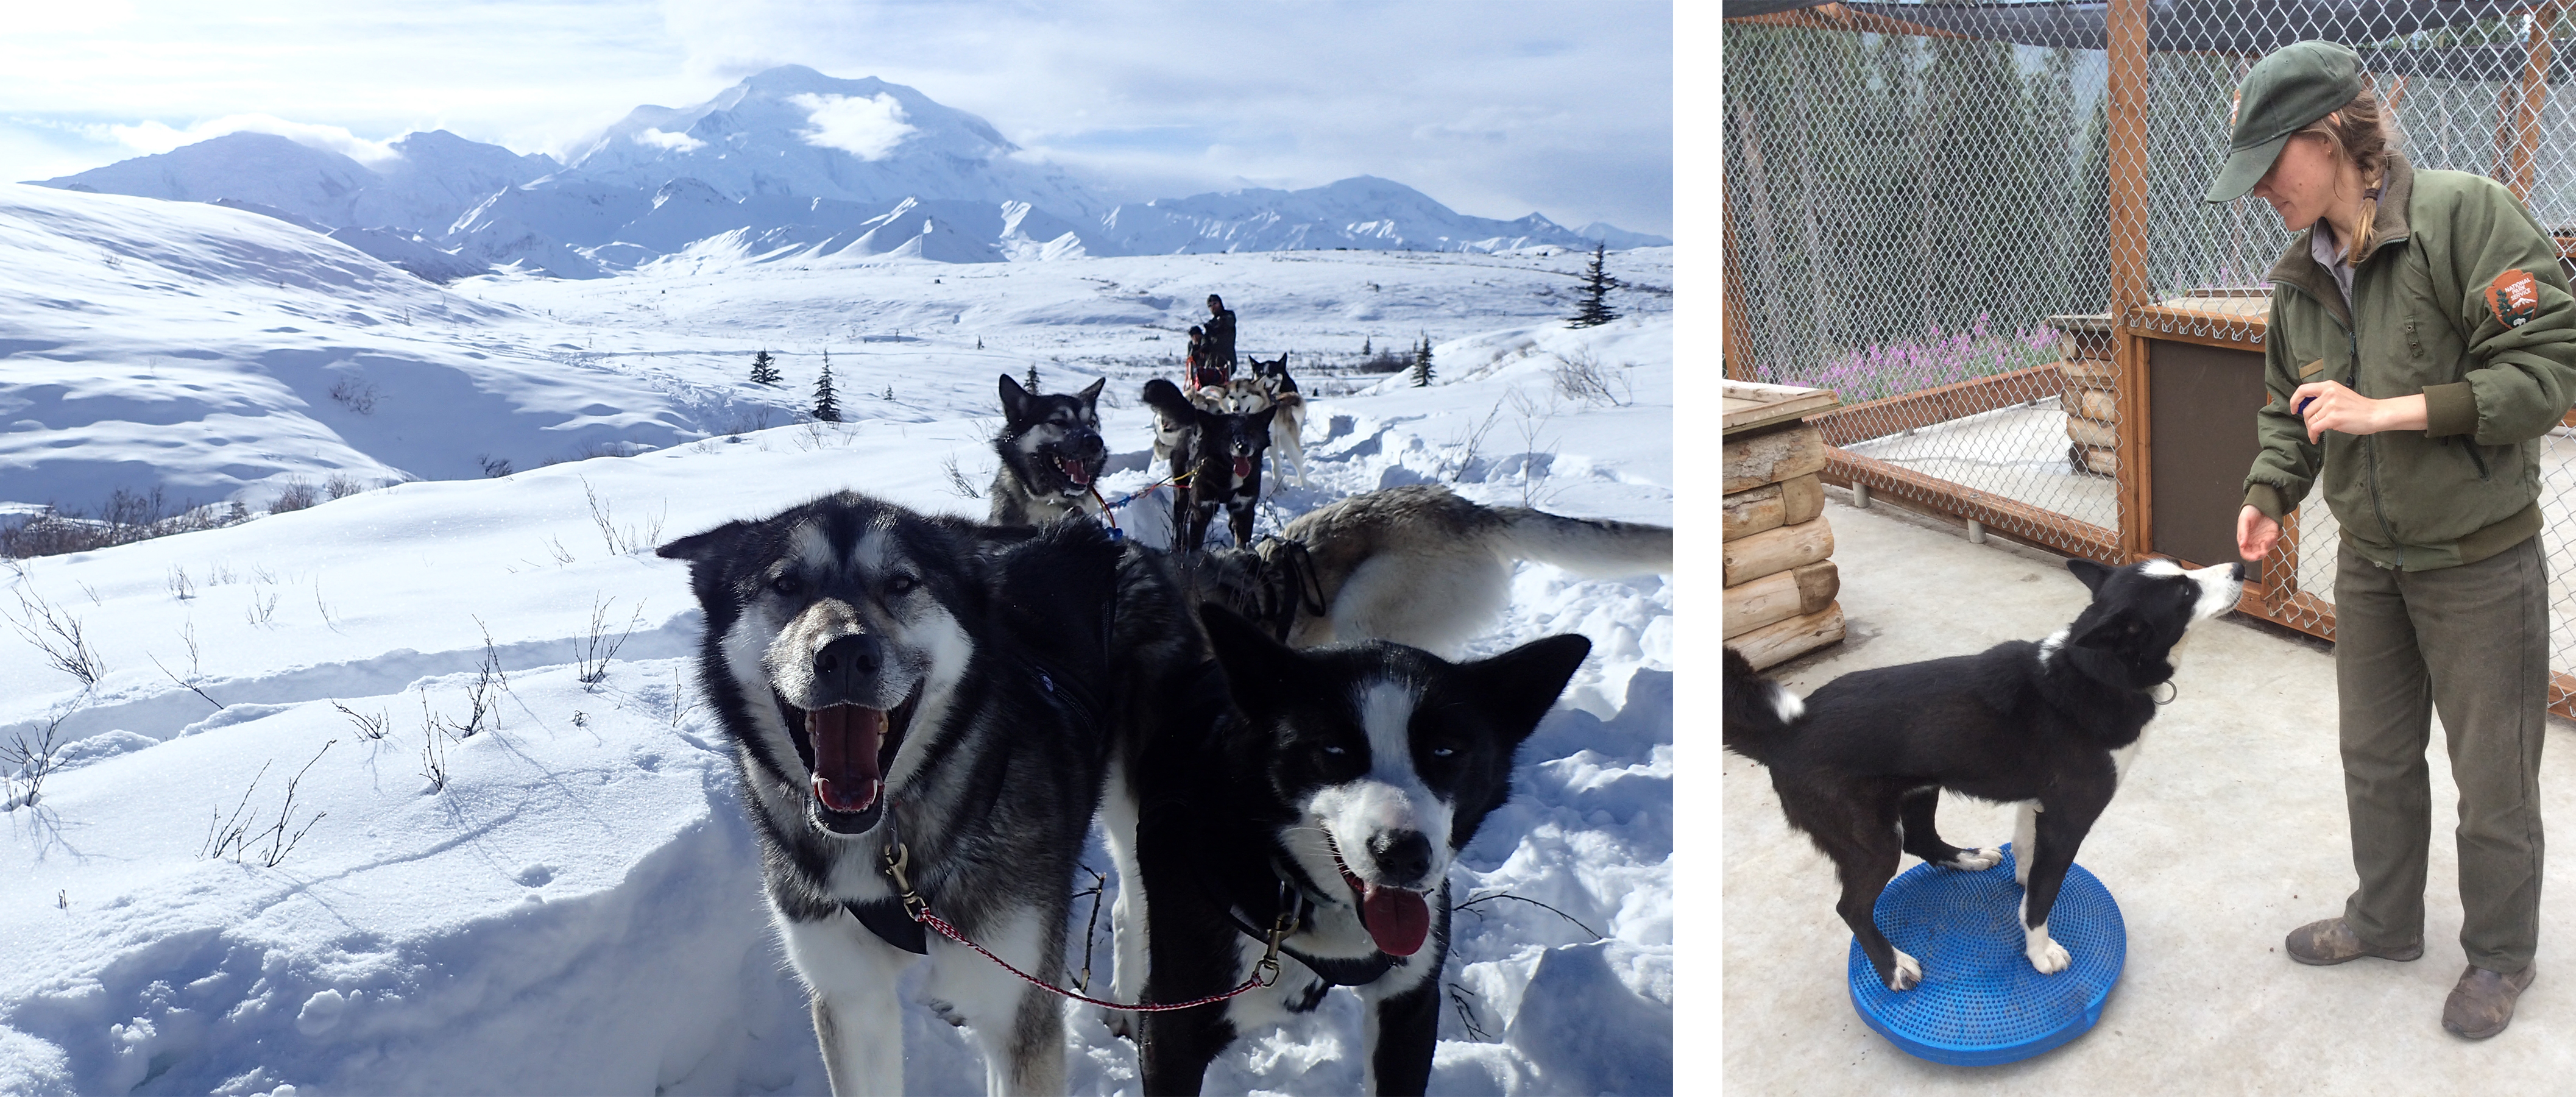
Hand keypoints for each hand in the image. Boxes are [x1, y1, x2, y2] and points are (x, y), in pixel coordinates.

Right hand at [2237, 505, 2279, 561]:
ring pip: (2265, 551)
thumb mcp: (2244, 520)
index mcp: (2244, 539)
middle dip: (2258, 555)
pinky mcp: (2272, 536)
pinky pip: (2273, 544)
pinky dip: (2272, 543)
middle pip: (2255, 554)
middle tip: (2261, 553)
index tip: (2253, 557)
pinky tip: (2270, 537)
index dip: (2249, 556)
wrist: (2262, 503)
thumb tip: (2242, 545)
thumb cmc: (2250, 511)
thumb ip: (2242, 533)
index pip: (2245, 553)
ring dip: (2266, 549)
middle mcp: (2253, 541)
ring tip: (2265, 541)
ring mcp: (2263, 539)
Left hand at [2289, 381, 2427, 442]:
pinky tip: (2316, 438)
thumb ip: (2324, 398)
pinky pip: (2314, 428)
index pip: (2303, 389)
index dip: (2295, 400)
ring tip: (2316, 433)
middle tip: (2313, 427)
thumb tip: (2306, 408)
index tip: (2294, 409)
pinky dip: (2312, 435)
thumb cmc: (2358, 407)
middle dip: (2307, 421)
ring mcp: (2331, 406)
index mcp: (2329, 386)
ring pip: (2310, 420)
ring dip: (2311, 429)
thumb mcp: (2340, 394)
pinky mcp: (2333, 418)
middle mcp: (2328, 393)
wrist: (2375, 414)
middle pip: (2306, 410)